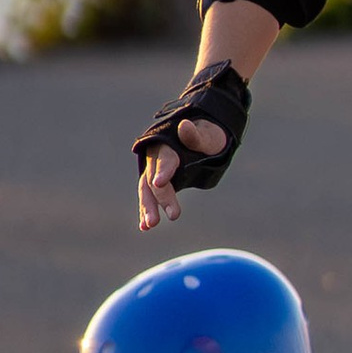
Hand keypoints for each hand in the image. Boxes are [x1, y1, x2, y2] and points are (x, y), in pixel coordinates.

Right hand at [133, 112, 226, 231]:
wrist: (200, 138)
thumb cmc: (206, 136)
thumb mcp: (206, 134)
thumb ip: (196, 135)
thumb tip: (185, 126)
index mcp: (167, 144)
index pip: (165, 159)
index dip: (163, 171)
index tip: (159, 183)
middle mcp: (155, 157)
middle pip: (153, 177)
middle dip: (160, 197)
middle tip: (173, 215)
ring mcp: (153, 170)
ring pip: (147, 190)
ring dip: (148, 207)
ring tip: (149, 225)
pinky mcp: (155, 183)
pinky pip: (149, 197)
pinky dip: (146, 211)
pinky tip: (145, 226)